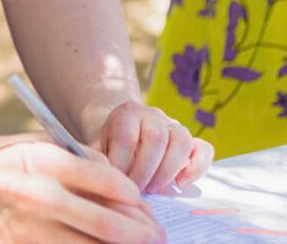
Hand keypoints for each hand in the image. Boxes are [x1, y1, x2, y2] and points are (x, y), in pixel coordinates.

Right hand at [0, 133, 165, 243]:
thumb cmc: (6, 156)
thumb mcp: (42, 142)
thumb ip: (82, 160)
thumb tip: (121, 185)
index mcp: (46, 160)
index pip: (108, 181)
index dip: (134, 195)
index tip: (142, 201)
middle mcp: (41, 197)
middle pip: (107, 224)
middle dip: (142, 233)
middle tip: (158, 236)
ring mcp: (32, 230)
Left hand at [90, 101, 212, 192]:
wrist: (124, 131)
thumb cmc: (110, 145)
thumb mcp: (98, 147)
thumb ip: (98, 159)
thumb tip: (98, 176)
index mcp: (127, 112)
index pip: (126, 136)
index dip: (122, 163)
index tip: (117, 182)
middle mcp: (153, 113)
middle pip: (155, 138)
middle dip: (145, 170)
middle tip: (136, 190)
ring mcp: (174, 125)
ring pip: (181, 141)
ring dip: (167, 171)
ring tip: (153, 189)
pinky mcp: (190, 140)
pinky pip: (204, 149)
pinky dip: (197, 167)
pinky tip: (181, 183)